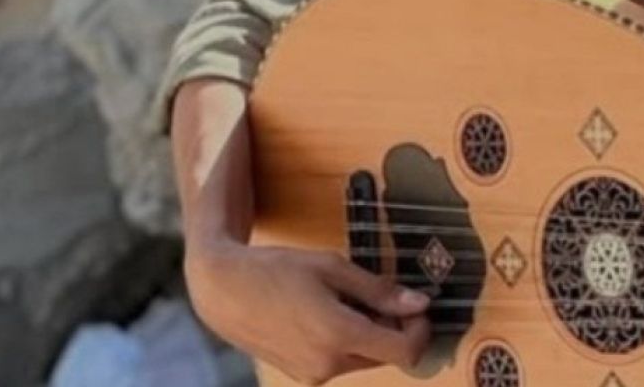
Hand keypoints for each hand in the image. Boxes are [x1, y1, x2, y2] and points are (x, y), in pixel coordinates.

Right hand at [186, 238, 432, 384]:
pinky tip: (325, 314)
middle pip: (386, 355)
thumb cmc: (276, 270)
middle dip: (392, 328)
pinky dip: (346, 341)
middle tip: (377, 294)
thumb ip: (379, 290)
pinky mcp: (303, 376)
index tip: (416, 306)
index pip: (405, 351)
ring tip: (343, 300)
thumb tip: (420, 303)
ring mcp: (314, 375)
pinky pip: (340, 361)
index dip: (420, 329)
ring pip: (364, 358)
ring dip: (368, 334)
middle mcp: (329, 364)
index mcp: (340, 334)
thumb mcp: (332, 267)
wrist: (222, 291)